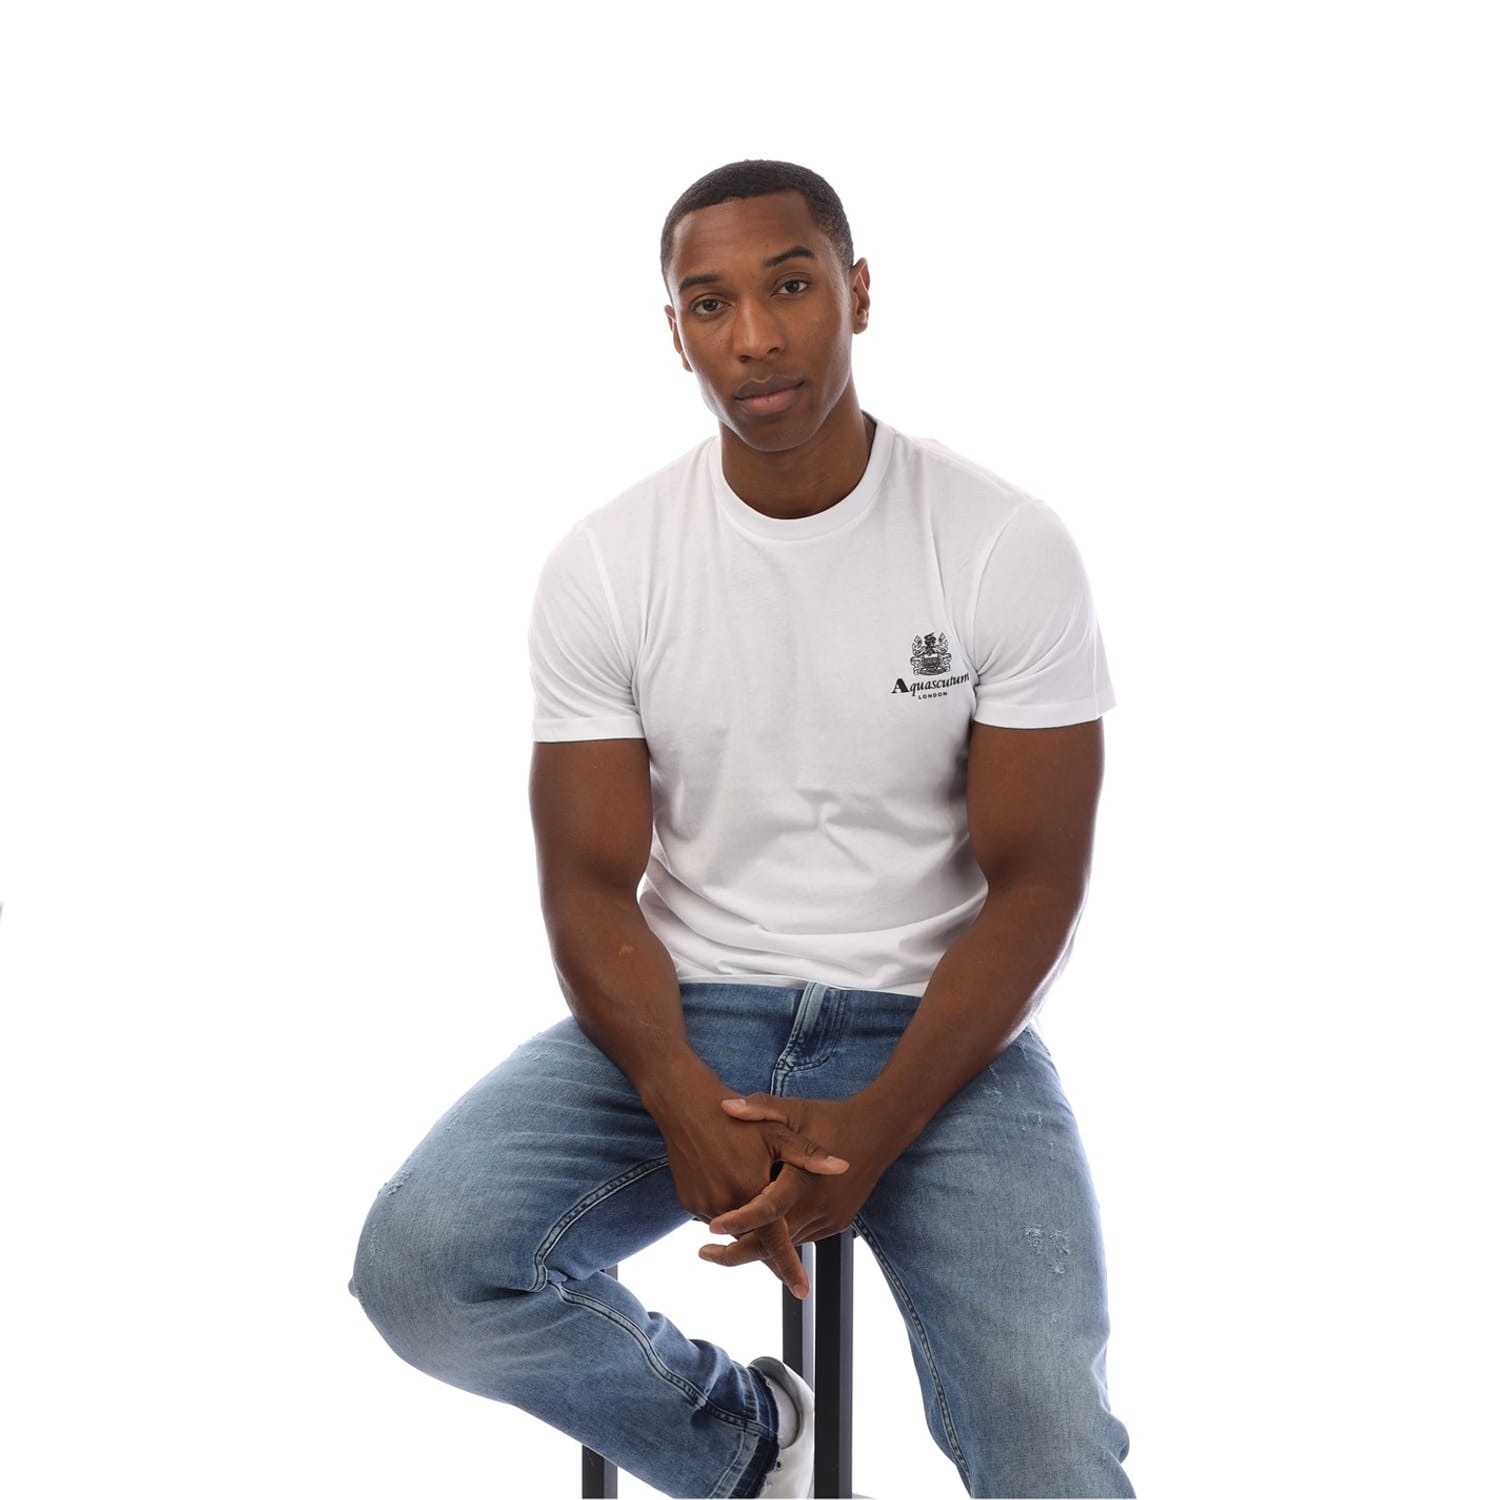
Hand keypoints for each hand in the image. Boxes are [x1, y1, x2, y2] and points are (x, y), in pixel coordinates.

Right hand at [651, 1071, 848, 1298]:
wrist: (684, 1104)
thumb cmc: (734, 1116)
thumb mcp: (776, 1130)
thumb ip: (809, 1155)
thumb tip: (844, 1168)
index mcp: (751, 1190)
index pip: (775, 1240)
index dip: (790, 1267)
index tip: (802, 1292)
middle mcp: (725, 1204)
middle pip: (753, 1240)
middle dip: (770, 1252)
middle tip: (787, 1269)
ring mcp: (703, 1205)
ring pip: (732, 1230)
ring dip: (747, 1228)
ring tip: (759, 1210)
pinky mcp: (688, 1201)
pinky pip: (713, 1216)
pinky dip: (726, 1213)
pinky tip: (732, 1187)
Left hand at [698, 1093, 903, 1275]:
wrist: (878, 1130)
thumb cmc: (830, 1118)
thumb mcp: (793, 1110)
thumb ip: (759, 1109)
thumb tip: (725, 1106)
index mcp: (803, 1180)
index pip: (766, 1211)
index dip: (737, 1221)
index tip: (711, 1228)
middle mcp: (817, 1206)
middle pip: (773, 1243)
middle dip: (737, 1253)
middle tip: (706, 1253)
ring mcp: (829, 1219)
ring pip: (787, 1244)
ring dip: (759, 1246)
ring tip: (725, 1246)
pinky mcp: (837, 1223)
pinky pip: (802, 1237)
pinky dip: (782, 1237)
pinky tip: (761, 1230)